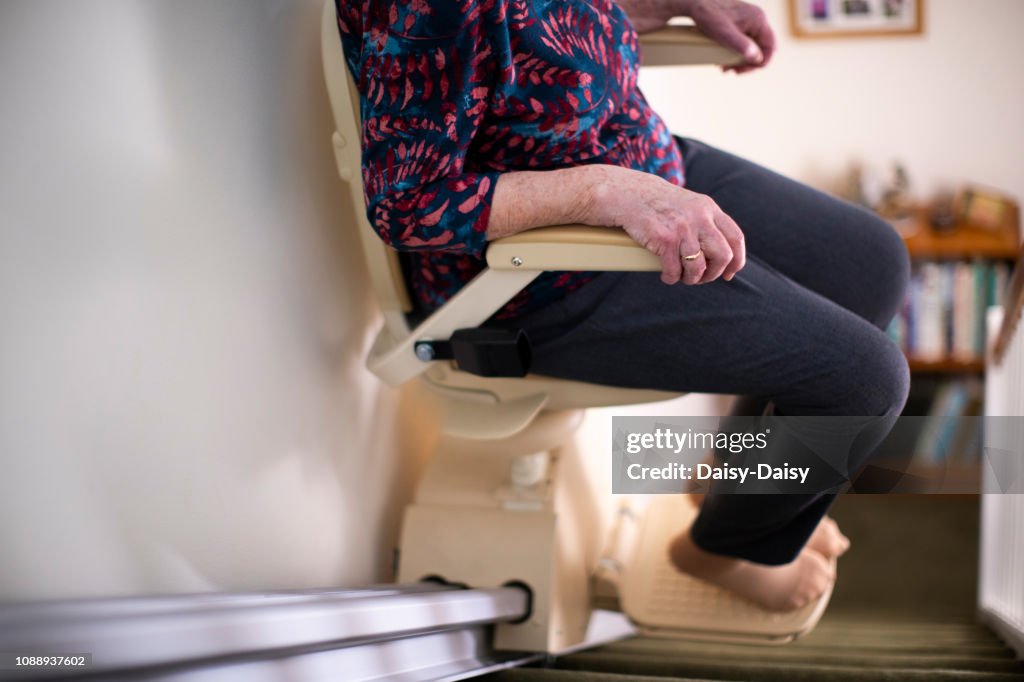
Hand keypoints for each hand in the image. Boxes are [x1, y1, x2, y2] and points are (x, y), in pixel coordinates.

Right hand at [585, 166, 745, 284]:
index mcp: (709, 208)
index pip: (735, 238)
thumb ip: (705, 221)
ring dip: (691, 279)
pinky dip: (671, 278)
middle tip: (701, 278)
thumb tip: (718, 251)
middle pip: (722, 256)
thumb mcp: (688, 204)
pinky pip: (674, 270)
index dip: (736, 260)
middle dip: (713, 273)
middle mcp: (699, 217)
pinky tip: (667, 276)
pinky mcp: (663, 239)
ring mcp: (682, 228)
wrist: (626, 194)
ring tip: (682, 277)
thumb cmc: (656, 203)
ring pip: (698, 268)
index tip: (729, 273)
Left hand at [683, 0, 775, 72]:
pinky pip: (745, 42)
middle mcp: (758, 19)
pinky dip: (736, 53)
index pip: (771, 47)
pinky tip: (724, 59)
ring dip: (741, 60)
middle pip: (762, 49)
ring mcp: (750, 21)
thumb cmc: (709, 16)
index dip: (761, 62)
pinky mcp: (741, 24)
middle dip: (748, 63)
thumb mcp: (724, 33)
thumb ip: (741, 45)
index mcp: (759, 20)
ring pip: (753, 47)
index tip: (743, 70)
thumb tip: (756, 57)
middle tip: (732, 71)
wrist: (696, 3)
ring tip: (724, 67)